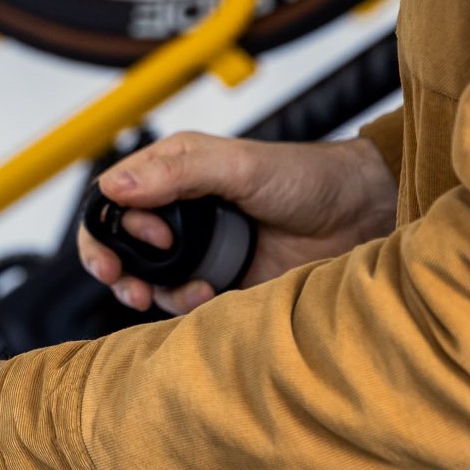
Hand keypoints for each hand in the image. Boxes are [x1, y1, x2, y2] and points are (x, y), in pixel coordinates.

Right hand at [79, 132, 396, 315]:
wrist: (359, 217)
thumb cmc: (306, 177)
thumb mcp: (239, 166)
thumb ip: (177, 173)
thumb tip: (116, 186)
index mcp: (172, 171)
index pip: (112, 200)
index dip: (111, 225)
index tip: (142, 239)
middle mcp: (177, 209)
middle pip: (117, 242)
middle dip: (114, 264)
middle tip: (125, 280)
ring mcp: (196, 247)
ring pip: (144, 277)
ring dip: (150, 289)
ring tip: (178, 291)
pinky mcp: (216, 277)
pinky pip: (179, 299)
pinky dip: (183, 303)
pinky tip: (208, 294)